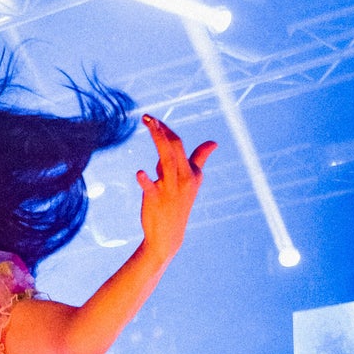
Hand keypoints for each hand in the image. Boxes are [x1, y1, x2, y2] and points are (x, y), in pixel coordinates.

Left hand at [136, 114, 215, 260]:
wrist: (168, 236)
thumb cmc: (178, 204)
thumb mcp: (192, 181)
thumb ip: (199, 159)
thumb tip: (214, 143)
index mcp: (191, 172)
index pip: (178, 144)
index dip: (166, 129)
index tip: (153, 119)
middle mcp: (183, 178)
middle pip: (174, 148)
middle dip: (161, 131)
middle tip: (147, 117)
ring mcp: (170, 189)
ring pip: (166, 160)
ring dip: (158, 141)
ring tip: (149, 126)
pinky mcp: (156, 201)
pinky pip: (150, 188)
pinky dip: (145, 180)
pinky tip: (139, 173)